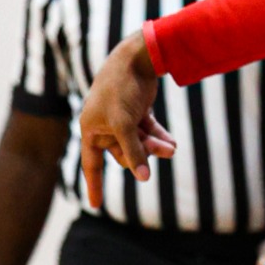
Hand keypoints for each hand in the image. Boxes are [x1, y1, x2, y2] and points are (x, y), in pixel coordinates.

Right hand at [79, 32, 176, 208]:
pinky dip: (159, 137)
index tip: (96, 206)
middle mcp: (104, 125)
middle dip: (144, 154)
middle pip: (124, 153)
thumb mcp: (124, 123)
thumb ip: (132, 150)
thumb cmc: (122, 89)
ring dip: (155, 146)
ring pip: (138, 142)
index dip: (94, 185)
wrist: (137, 58)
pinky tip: (172, 143)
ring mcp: (121, 118)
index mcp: (91, 129)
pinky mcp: (137, 110)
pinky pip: (147, 131)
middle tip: (166, 151)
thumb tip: (142, 177)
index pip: (91, 163)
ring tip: (173, 148)